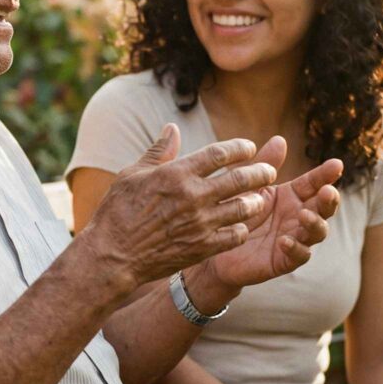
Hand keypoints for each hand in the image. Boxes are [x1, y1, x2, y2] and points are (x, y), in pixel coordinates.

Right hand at [79, 124, 276, 295]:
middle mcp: (193, 196)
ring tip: (259, 198)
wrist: (113, 255)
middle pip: (239, 179)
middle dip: (260, 172)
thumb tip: (172, 128)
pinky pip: (234, 236)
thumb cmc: (118, 210)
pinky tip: (241, 225)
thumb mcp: (133, 174)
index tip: (250, 148)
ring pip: (243, 208)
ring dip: (256, 201)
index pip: (220, 154)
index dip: (240, 148)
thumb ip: (158, 151)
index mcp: (177, 173)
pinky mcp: (202, 247)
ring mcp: (200, 223)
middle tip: (269, 171)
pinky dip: (242, 228)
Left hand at [205, 136, 341, 289]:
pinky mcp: (284, 260)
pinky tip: (285, 241)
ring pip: (317, 232)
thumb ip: (263, 165)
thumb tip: (280, 139)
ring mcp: (295, 238)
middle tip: (328, 191)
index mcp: (292, 196)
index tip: (337, 164)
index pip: (313, 183)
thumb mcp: (248, 186)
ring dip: (315, 224)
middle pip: (323, 207)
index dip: (325, 174)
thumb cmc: (234, 211)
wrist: (215, 246)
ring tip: (304, 216)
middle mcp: (298, 216)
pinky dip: (296, 248)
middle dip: (329, 200)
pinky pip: (298, 256)